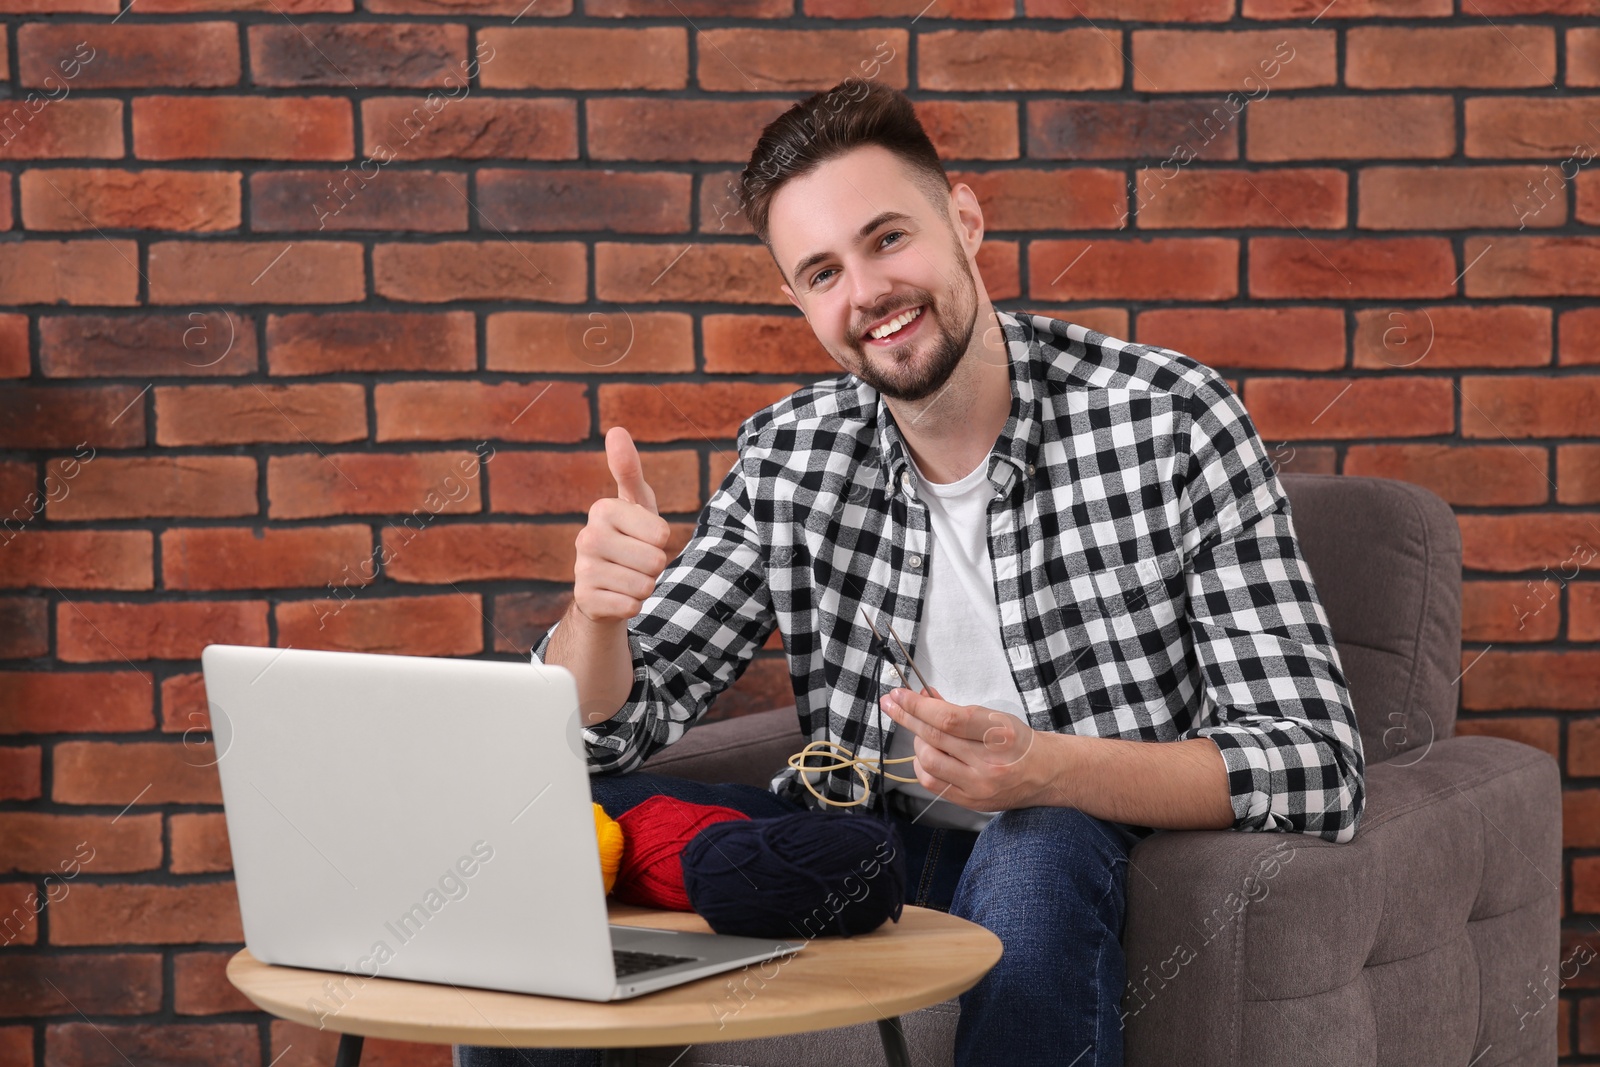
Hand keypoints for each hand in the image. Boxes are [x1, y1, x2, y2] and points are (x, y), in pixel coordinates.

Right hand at [572, 426, 671, 623]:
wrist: (605, 585)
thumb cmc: (629, 536)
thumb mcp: (636, 503)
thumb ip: (629, 469)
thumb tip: (616, 430)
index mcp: (602, 509)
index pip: (661, 533)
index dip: (661, 540)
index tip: (643, 537)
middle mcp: (586, 537)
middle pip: (654, 561)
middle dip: (654, 566)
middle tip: (636, 561)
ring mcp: (582, 570)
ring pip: (644, 586)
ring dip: (644, 586)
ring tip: (627, 577)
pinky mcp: (584, 599)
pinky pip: (630, 607)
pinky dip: (632, 605)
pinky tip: (617, 595)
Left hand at [879, 687, 1054, 810]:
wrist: (1046, 774)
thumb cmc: (1019, 742)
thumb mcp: (994, 717)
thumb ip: (957, 710)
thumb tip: (922, 698)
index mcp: (998, 735)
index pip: (948, 719)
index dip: (917, 706)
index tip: (899, 695)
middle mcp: (989, 763)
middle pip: (934, 739)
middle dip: (907, 718)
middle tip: (892, 704)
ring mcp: (979, 786)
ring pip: (928, 762)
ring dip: (917, 743)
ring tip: (921, 732)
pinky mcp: (971, 802)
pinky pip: (932, 783)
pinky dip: (922, 765)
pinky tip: (925, 755)